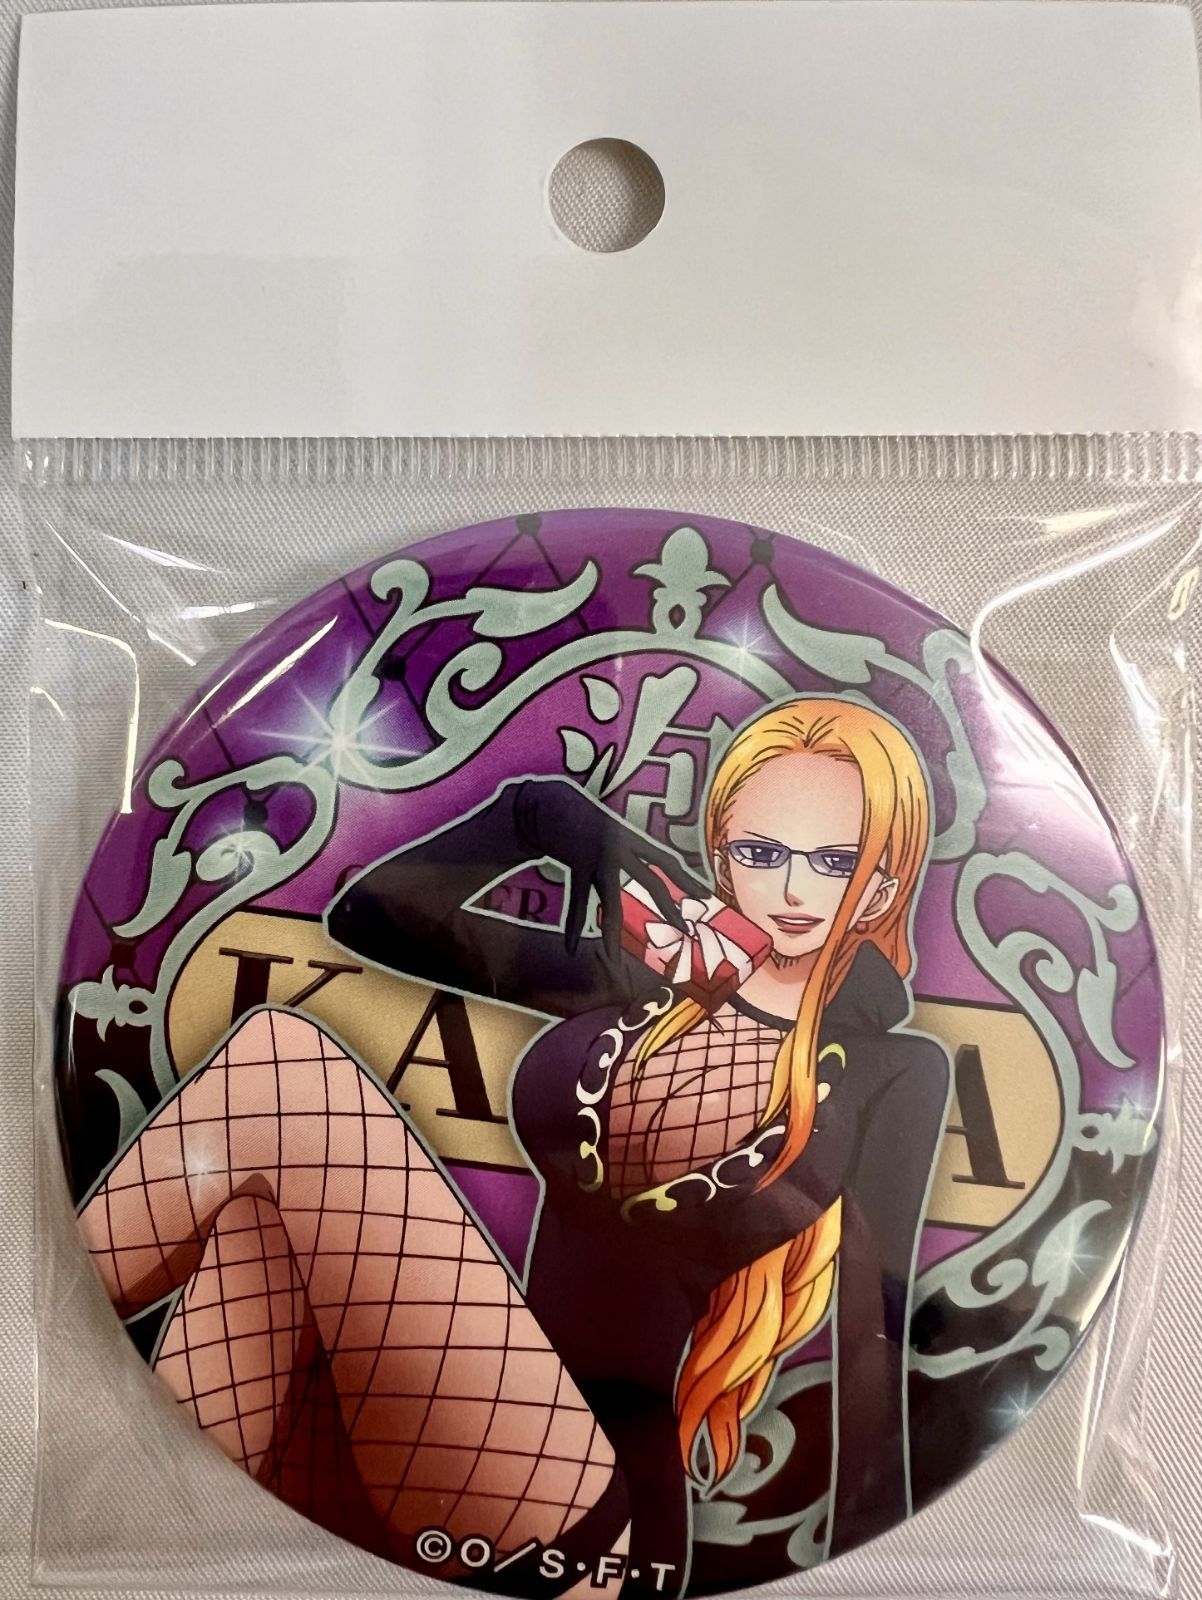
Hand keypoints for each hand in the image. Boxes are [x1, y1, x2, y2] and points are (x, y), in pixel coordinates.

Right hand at [511, 778, 711, 958]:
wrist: (550, 802)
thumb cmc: (581, 815)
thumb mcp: (610, 826)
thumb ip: (623, 846)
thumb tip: (636, 864)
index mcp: (631, 837)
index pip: (666, 859)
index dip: (686, 877)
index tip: (705, 895)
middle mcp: (621, 847)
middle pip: (650, 882)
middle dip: (667, 907)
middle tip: (683, 929)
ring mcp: (599, 859)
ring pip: (611, 903)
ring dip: (612, 933)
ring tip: (615, 960)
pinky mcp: (576, 866)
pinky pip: (577, 903)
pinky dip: (572, 926)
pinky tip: (572, 948)